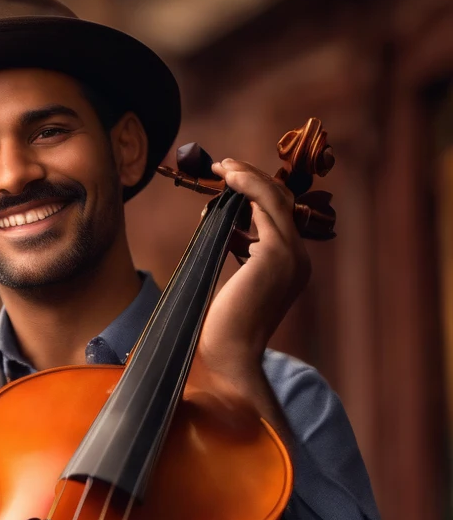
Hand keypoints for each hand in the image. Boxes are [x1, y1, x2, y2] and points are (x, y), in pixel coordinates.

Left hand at [198, 158, 310, 381]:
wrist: (224, 354)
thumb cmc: (219, 326)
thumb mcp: (232, 280)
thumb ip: (238, 253)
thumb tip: (227, 226)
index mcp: (291, 268)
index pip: (280, 218)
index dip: (255, 194)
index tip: (229, 180)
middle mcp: (299, 261)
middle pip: (281, 203)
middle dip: (252, 179)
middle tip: (223, 165)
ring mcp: (292, 256)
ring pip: (275, 199)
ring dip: (248, 176)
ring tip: (222, 166)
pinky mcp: (276, 253)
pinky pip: (266, 204)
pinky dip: (247, 185)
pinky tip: (228, 178)